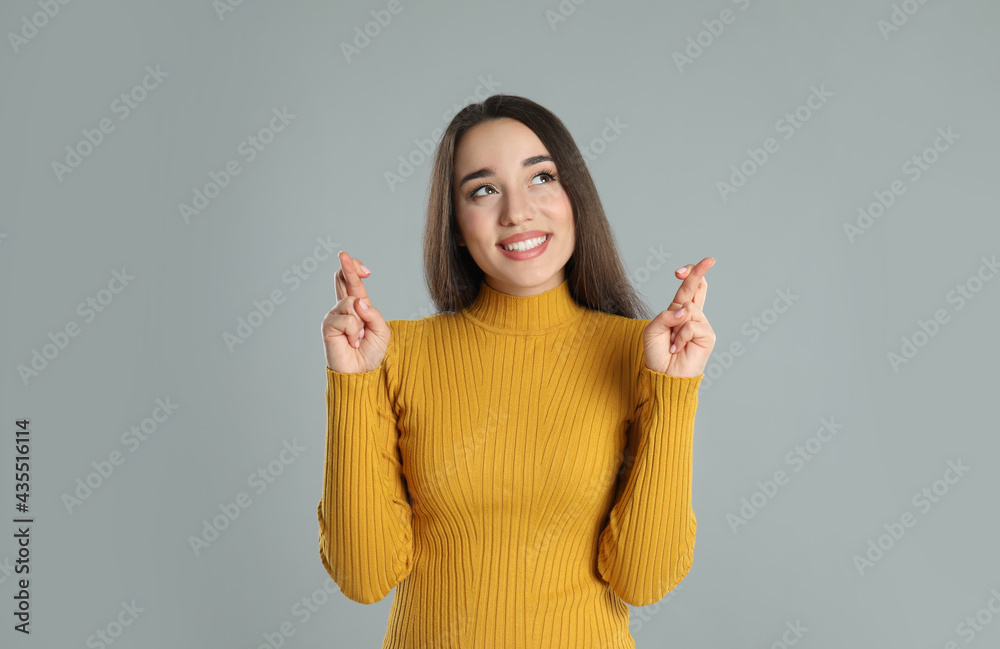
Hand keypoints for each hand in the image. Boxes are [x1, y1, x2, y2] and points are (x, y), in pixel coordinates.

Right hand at [321, 251, 389, 372]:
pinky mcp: (328, 326)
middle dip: (346, 267)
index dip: (354, 270)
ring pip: (350, 302)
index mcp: (357, 307)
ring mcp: (334, 316)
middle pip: (341, 279)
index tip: (364, 268)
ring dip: (360, 322)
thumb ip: (374, 314)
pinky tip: (350, 342)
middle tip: (343, 254)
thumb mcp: (382, 331)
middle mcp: (343, 308)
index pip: (353, 283)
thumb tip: (358, 301)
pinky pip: (347, 319)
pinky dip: (354, 332)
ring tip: (357, 338)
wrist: (361, 373)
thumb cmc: (370, 353)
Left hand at [642, 257, 716, 377]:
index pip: (688, 288)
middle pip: (698, 288)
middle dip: (699, 272)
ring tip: (673, 342)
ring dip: (676, 325)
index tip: (684, 268)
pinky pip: (692, 325)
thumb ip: (664, 316)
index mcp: (678, 311)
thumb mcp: (652, 330)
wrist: (664, 376)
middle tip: (709, 260)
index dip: (690, 274)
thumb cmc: (657, 354)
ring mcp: (701, 325)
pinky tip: (678, 348)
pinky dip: (681, 336)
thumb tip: (684, 310)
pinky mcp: (707, 336)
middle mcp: (691, 316)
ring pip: (690, 309)